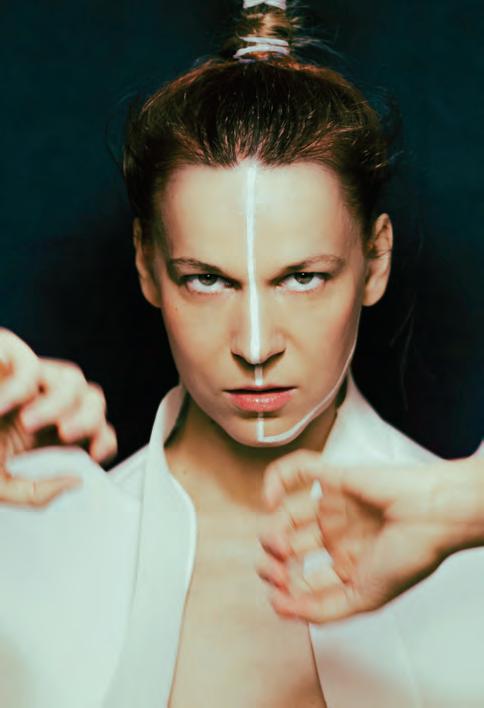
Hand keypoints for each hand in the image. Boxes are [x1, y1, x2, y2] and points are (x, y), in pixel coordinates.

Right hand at [0, 328, 116, 506]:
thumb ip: (33, 492)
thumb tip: (75, 481)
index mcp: (42, 430)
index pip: (93, 427)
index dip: (104, 438)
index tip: (94, 455)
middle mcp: (38, 402)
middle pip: (92, 398)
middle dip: (90, 418)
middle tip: (68, 437)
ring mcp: (22, 379)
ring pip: (71, 377)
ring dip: (60, 403)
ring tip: (30, 422)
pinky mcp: (3, 355)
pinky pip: (28, 362)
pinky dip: (19, 386)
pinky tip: (2, 406)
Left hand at [257, 450, 482, 623]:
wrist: (433, 518)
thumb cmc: (410, 554)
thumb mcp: (364, 598)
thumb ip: (323, 609)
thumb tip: (283, 606)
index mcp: (346, 562)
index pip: (301, 576)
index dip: (285, 589)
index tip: (280, 597)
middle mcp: (337, 534)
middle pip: (287, 546)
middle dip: (272, 562)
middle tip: (276, 571)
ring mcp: (332, 505)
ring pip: (284, 514)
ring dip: (270, 532)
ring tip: (280, 545)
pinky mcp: (333, 478)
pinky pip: (297, 469)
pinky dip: (275, 479)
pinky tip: (271, 500)